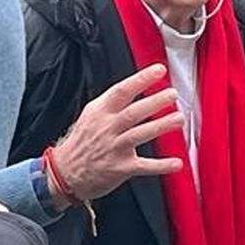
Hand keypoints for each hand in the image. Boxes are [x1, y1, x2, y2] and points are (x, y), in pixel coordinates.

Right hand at [50, 64, 184, 205]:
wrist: (64, 173)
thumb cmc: (83, 141)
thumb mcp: (91, 114)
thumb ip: (113, 102)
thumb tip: (138, 84)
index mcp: (100, 112)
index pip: (122, 91)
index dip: (141, 79)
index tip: (160, 70)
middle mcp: (107, 128)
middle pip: (133, 112)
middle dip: (155, 101)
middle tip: (173, 94)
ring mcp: (114, 148)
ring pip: (140, 134)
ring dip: (161, 126)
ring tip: (179, 118)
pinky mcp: (120, 168)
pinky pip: (144, 166)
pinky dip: (161, 165)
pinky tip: (177, 162)